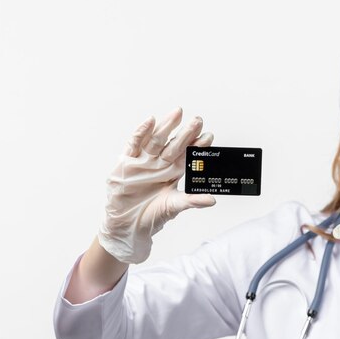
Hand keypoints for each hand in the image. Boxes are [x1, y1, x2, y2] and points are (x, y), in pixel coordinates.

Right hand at [98, 108, 215, 263]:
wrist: (127, 226)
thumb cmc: (151, 216)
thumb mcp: (173, 207)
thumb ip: (192, 201)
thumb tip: (212, 200)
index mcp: (172, 172)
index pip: (187, 156)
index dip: (197, 146)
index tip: (209, 136)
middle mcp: (159, 164)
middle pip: (174, 144)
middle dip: (186, 133)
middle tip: (198, 121)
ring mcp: (143, 161)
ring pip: (157, 139)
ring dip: (167, 126)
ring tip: (178, 113)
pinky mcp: (127, 162)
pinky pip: (134, 144)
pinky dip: (141, 132)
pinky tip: (151, 121)